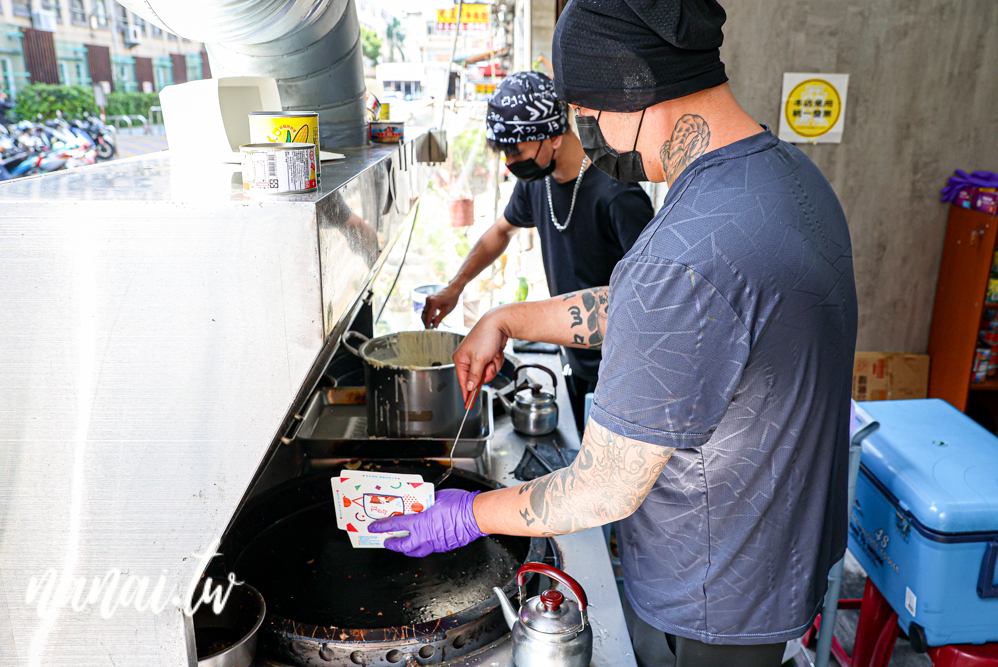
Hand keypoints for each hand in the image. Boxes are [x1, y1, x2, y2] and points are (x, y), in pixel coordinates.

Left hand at [369, 489, 486, 556]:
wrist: (476, 516)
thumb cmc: (460, 505)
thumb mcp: (437, 496)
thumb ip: (425, 502)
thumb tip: (421, 502)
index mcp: (420, 523)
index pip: (395, 524)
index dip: (382, 525)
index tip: (375, 526)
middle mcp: (425, 536)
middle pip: (403, 545)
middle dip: (392, 544)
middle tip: (387, 540)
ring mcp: (435, 544)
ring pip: (417, 551)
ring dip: (408, 549)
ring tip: (404, 545)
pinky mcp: (445, 546)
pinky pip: (430, 548)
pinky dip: (424, 546)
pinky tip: (425, 540)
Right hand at [422, 285, 461, 328]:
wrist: (452, 289)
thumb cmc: (452, 299)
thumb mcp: (447, 310)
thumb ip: (439, 318)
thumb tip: (435, 326)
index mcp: (433, 302)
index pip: (428, 316)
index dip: (427, 324)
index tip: (427, 330)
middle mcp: (428, 300)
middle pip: (424, 314)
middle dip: (426, 322)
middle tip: (429, 329)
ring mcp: (427, 298)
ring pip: (424, 311)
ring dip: (427, 318)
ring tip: (431, 325)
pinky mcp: (428, 298)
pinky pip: (426, 308)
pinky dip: (428, 314)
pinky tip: (432, 319)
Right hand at [453, 309, 508, 401]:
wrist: (499, 323)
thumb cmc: (486, 336)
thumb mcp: (479, 359)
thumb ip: (474, 376)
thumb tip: (469, 387)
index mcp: (461, 359)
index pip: (462, 381)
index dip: (466, 393)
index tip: (468, 405)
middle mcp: (468, 359)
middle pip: (478, 378)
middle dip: (487, 372)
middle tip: (489, 364)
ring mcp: (478, 357)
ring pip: (487, 373)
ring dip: (493, 366)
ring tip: (493, 356)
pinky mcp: (487, 356)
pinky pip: (493, 366)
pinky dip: (497, 361)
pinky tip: (496, 353)